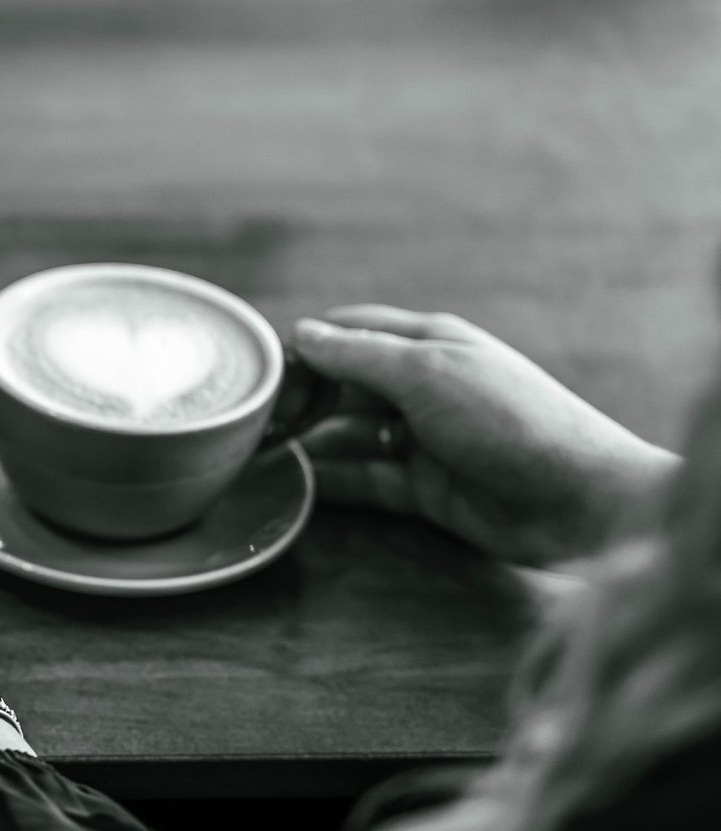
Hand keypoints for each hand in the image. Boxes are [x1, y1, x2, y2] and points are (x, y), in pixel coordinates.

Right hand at [295, 305, 678, 567]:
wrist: (578, 499)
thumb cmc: (508, 420)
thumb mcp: (428, 374)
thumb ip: (359, 356)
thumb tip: (300, 333)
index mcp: (428, 344)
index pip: (350, 332)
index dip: (305, 345)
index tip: (258, 369)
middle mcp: (421, 388)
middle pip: (343, 385)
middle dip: (300, 397)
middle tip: (251, 419)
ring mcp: (422, 439)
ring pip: (348, 434)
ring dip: (309, 441)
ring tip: (259, 453)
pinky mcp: (423, 488)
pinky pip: (364, 479)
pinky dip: (331, 481)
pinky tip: (294, 484)